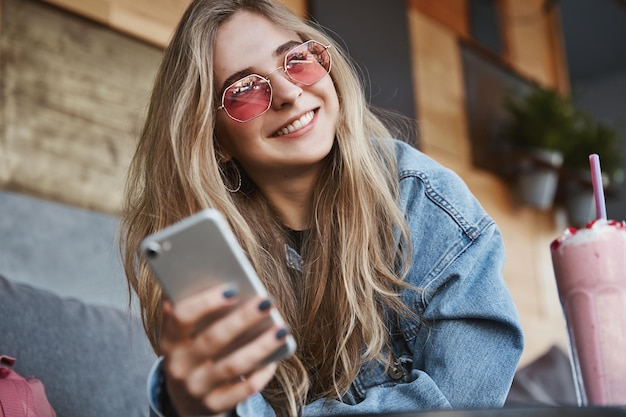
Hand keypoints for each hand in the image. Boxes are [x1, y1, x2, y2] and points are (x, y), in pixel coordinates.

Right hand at [159, 284, 288, 415]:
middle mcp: (179, 366)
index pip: (181, 318)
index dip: (205, 303)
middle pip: (213, 339)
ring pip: (233, 365)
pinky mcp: (214, 406)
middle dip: (243, 318)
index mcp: (169, 341)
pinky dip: (262, 373)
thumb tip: (206, 274)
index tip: (232, 289)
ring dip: (261, 345)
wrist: (186, 403)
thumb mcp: (183, 336)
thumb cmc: (192, 354)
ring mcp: (196, 389)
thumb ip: (193, 310)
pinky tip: (276, 359)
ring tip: (281, 328)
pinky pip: (244, 389)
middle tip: (267, 301)